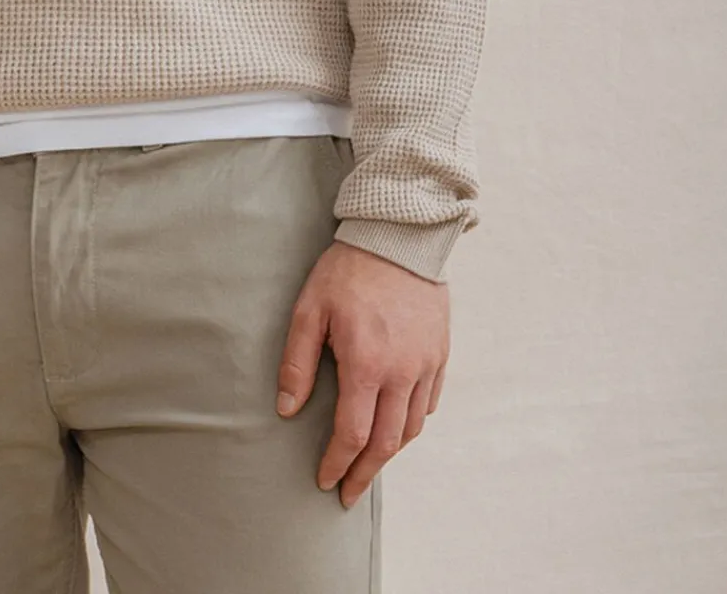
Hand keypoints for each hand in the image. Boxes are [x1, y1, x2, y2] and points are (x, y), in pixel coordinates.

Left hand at [275, 240, 448, 507]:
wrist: (398, 235)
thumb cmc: (347, 269)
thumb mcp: (309, 309)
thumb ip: (297, 362)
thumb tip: (286, 409)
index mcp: (366, 365)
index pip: (352, 435)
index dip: (337, 464)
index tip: (325, 481)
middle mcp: (401, 373)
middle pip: (386, 443)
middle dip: (365, 473)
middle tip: (349, 492)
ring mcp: (425, 364)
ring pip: (411, 428)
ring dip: (389, 452)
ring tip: (370, 463)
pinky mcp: (440, 352)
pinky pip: (429, 402)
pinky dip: (412, 422)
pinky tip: (397, 425)